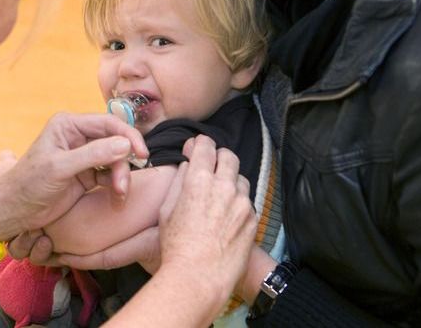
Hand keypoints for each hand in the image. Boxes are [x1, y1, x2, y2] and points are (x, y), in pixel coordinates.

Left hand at [0, 113, 147, 240]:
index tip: (141, 154)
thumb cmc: (29, 184)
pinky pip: (109, 175)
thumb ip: (93, 155)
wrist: (15, 210)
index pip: (108, 123)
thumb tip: (125, 144)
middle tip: (122, 186)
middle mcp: (78, 136)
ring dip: (121, 177)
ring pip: (115, 160)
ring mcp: (83, 156)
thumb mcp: (60, 168)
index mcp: (68, 125)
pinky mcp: (86, 174)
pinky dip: (116, 186)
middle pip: (115, 142)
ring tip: (119, 195)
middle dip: (123, 163)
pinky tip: (116, 198)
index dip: (128, 136)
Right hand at [158, 135, 256, 309]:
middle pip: (229, 156)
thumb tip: (187, 166)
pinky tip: (226, 217)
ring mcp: (242, 203)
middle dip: (219, 157)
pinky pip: (247, 202)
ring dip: (230, 181)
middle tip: (210, 166)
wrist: (199, 277)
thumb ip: (178, 182)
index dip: (200, 144)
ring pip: (240, 179)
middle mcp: (225, 186)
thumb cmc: (177, 246)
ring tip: (218, 196)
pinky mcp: (253, 219)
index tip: (197, 147)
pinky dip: (238, 203)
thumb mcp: (167, 210)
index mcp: (199, 180)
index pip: (206, 146)